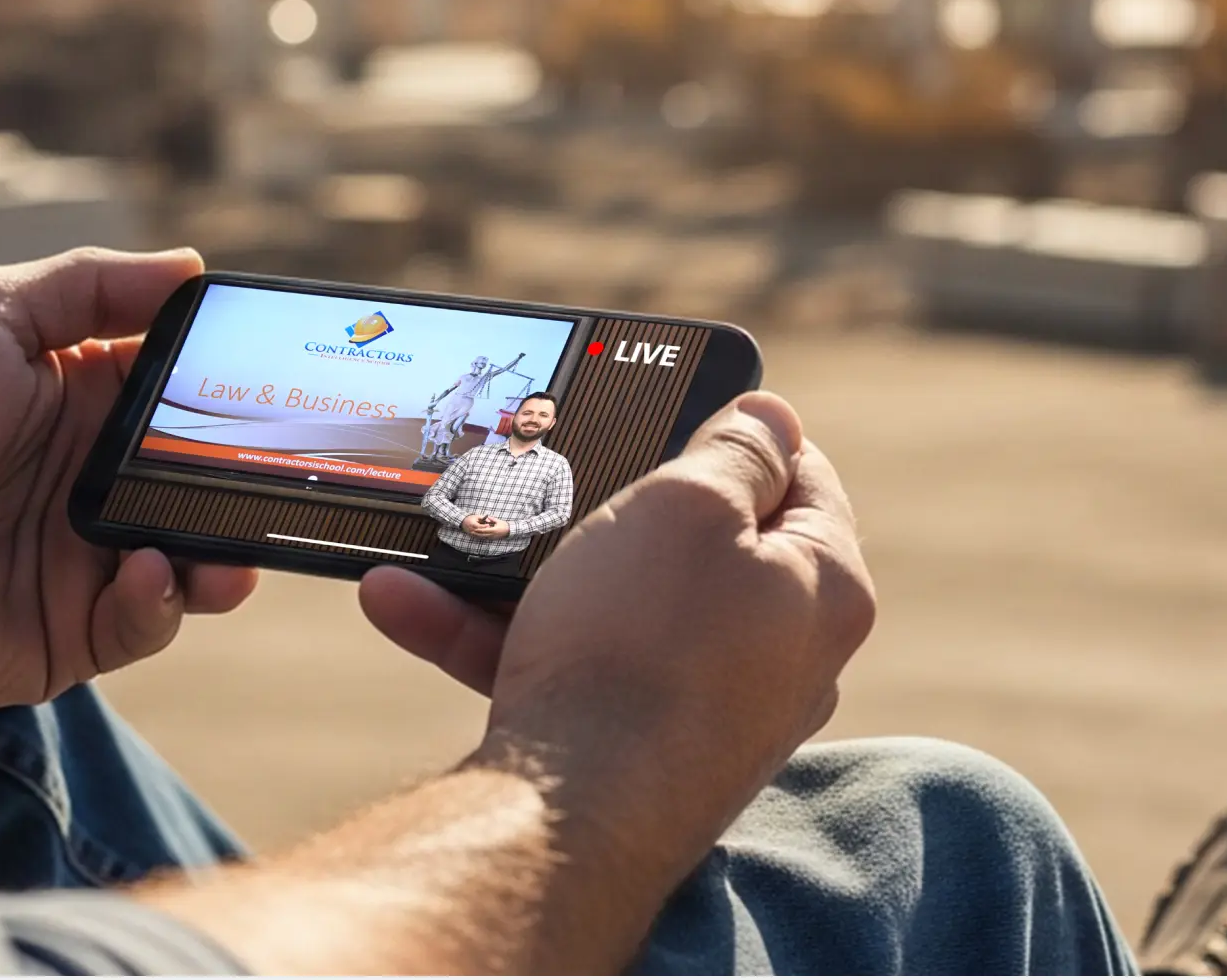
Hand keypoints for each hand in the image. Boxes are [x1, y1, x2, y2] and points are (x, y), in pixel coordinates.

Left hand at [0, 247, 258, 711]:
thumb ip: (92, 285)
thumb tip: (192, 264)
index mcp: (90, 400)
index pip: (194, 395)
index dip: (247, 392)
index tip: (303, 385)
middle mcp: (99, 480)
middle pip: (210, 483)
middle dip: (258, 483)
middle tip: (297, 478)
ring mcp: (88, 559)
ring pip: (196, 559)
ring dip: (228, 552)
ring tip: (230, 546)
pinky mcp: (69, 632)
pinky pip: (144, 621)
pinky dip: (161, 599)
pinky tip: (142, 569)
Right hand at [360, 393, 873, 895]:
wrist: (571, 820)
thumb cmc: (643, 647)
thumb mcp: (691, 505)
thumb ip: (736, 449)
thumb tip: (774, 417)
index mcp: (820, 584)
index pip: (799, 473)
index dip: (732, 429)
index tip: (658, 407)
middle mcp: (778, 653)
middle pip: (693, 541)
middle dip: (599, 498)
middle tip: (546, 468)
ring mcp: (702, 706)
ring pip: (608, 604)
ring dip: (516, 566)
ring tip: (440, 531)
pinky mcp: (630, 748)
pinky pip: (563, 664)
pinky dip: (493, 633)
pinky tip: (406, 603)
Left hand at [461, 514, 509, 537]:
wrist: (509, 531)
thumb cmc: (504, 525)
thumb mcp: (498, 521)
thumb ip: (492, 519)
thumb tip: (488, 517)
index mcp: (493, 530)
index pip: (485, 530)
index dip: (479, 530)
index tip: (475, 529)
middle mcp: (492, 534)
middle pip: (483, 535)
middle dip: (477, 534)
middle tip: (472, 532)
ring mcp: (493, 537)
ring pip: (484, 537)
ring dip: (479, 536)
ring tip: (474, 534)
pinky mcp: (493, 538)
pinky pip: (487, 538)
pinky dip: (482, 537)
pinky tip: (479, 536)